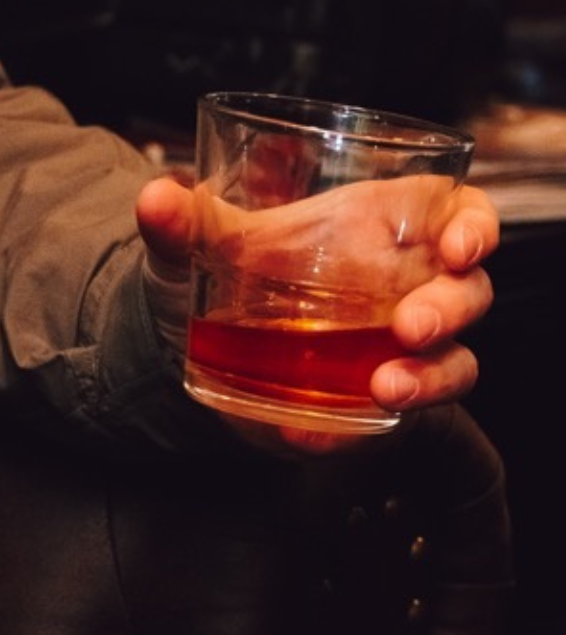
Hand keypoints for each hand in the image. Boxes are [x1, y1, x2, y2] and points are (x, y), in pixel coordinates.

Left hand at [134, 168, 498, 433]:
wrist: (194, 345)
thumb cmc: (226, 274)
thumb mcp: (203, 247)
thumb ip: (182, 224)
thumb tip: (157, 200)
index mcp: (385, 228)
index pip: (462, 217)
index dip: (477, 229)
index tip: (461, 248)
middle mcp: (405, 286)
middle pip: (466, 293)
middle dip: (449, 310)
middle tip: (410, 326)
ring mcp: (398, 348)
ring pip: (453, 362)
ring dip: (429, 378)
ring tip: (384, 387)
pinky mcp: (374, 401)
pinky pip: (393, 422)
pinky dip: (355, 434)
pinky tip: (311, 434)